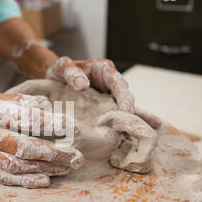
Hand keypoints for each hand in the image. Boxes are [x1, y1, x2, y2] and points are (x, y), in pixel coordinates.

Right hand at [0, 92, 82, 187]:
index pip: (24, 118)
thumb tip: (43, 106)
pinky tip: (43, 181)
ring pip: (16, 164)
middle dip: (53, 153)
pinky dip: (24, 180)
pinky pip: (2, 176)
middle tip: (76, 156)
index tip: (71, 127)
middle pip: (23, 146)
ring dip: (44, 168)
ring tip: (66, 167)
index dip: (50, 124)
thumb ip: (13, 101)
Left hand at [45, 57, 161, 128]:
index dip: (123, 96)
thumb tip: (83, 85)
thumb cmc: (60, 72)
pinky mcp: (106, 110)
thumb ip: (71, 73)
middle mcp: (111, 84)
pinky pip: (120, 116)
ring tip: (147, 133)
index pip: (118, 82)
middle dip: (130, 112)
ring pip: (127, 108)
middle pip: (126, 97)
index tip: (126, 110)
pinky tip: (146, 133)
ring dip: (135, 120)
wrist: (54, 81)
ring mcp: (110, 98)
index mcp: (104, 70)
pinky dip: (131, 124)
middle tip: (130, 127)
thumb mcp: (62, 68)